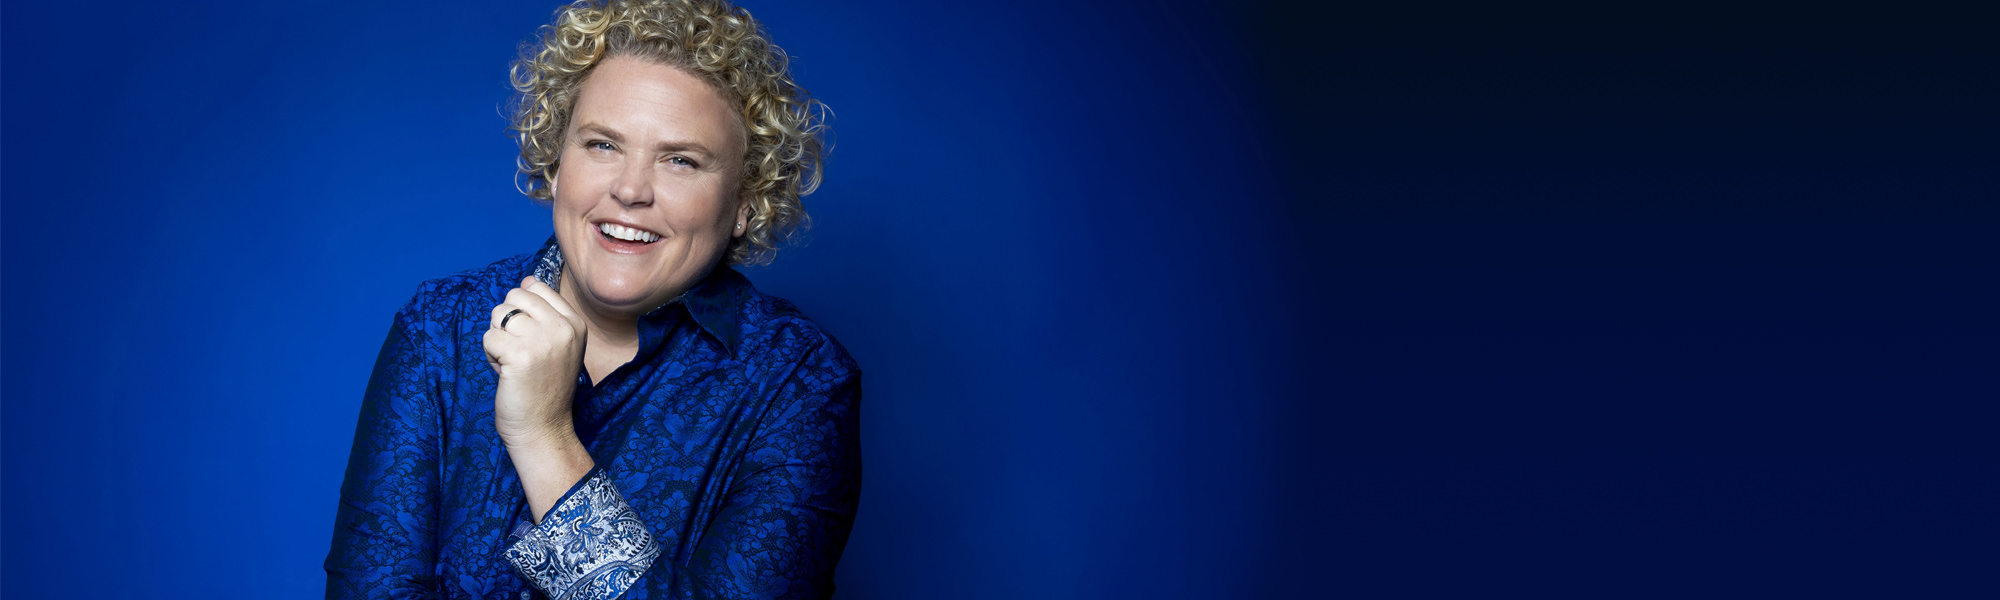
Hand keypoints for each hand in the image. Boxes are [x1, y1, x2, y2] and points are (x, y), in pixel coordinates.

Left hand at [483, 276, 588, 447]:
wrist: (544, 429)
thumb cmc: (545, 388)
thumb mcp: (558, 345)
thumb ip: (545, 313)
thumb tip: (527, 279)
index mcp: (575, 323)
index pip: (536, 288)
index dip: (522, 311)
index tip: (531, 339)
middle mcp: (563, 328)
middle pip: (514, 297)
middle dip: (506, 322)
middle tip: (519, 352)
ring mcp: (543, 340)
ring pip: (498, 314)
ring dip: (497, 339)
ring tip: (512, 363)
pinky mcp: (520, 354)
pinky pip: (488, 337)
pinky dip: (490, 355)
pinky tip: (506, 373)